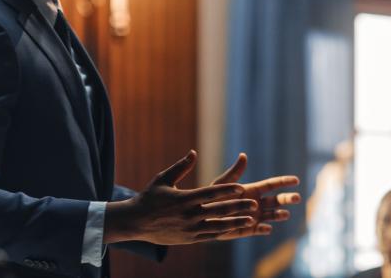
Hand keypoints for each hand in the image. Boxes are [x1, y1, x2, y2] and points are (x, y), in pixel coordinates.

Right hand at [105, 150, 259, 244]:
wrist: (135, 222)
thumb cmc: (149, 198)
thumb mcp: (162, 179)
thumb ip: (180, 167)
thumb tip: (193, 152)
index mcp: (184, 198)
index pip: (210, 193)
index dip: (227, 191)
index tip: (241, 188)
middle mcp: (189, 214)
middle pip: (219, 210)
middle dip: (238, 207)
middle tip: (255, 204)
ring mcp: (190, 228)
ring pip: (218, 226)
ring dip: (236, 222)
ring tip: (251, 219)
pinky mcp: (189, 239)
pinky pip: (210, 236)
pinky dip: (224, 232)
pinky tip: (235, 229)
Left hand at [208, 153, 300, 239]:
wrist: (202, 215)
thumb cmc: (211, 197)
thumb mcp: (222, 184)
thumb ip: (234, 172)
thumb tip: (243, 155)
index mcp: (253, 190)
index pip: (272, 185)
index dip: (284, 182)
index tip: (296, 180)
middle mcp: (256, 203)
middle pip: (276, 201)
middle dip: (287, 199)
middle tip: (296, 198)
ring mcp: (253, 216)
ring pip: (271, 216)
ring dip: (278, 215)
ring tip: (284, 214)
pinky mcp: (247, 229)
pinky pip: (257, 229)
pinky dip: (263, 229)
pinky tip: (267, 228)